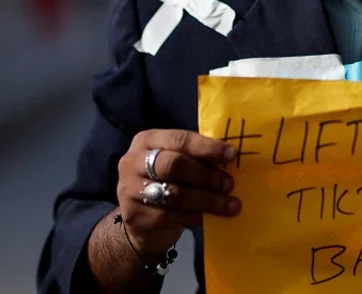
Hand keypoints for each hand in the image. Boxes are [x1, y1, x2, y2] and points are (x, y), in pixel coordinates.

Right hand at [117, 129, 239, 254]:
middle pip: (175, 165)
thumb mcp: (178, 163)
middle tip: (229, 184)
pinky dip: (195, 216)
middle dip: (206, 175)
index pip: (180, 139)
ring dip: (207, 200)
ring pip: (175, 194)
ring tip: (230, 204)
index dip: (207, 148)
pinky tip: (209, 218)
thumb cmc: (167, 182)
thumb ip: (197, 158)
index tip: (232, 155)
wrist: (142, 222)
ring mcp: (130, 190)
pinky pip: (171, 216)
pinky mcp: (134, 216)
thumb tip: (229, 159)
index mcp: (147, 140)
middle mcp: (133, 162)